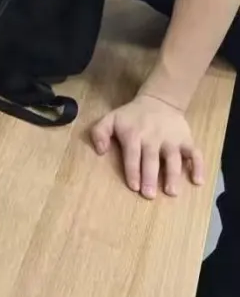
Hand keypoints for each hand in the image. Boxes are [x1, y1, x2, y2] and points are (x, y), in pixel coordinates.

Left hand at [90, 93, 205, 197]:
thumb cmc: (131, 116)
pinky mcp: (187, 140)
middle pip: (152, 160)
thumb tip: (100, 151)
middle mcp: (154, 138)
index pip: (132, 156)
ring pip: (173, 159)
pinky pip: (195, 154)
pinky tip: (197, 181)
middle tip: (149, 195)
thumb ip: (99, 133)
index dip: (133, 171)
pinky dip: (198, 167)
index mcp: (134, 135)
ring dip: (173, 176)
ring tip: (171, 192)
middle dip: (150, 178)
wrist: (159, 101)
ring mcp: (172, 140)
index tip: (134, 187)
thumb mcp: (110, 119)